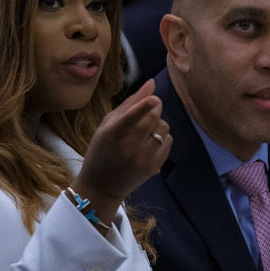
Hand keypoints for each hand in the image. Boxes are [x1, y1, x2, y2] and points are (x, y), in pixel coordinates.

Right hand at [71, 79, 171, 220]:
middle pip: (152, 119)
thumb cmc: (101, 150)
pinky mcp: (153, 167)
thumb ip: (129, 104)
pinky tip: (148, 143)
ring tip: (144, 131)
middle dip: (154, 108)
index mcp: (111, 136)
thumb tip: (152, 83)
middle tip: (147, 109)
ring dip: (157, 123)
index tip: (154, 99)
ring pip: (163, 128)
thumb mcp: (106, 126)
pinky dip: (162, 137)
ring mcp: (142, 160)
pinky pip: (168, 141)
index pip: (129, 119)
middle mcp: (127, 149)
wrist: (101, 187)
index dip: (143, 107)